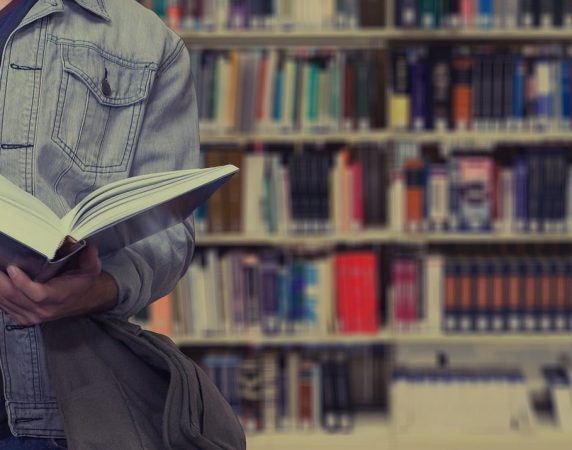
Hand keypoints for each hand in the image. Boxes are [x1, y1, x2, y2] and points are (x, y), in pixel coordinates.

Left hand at [0, 244, 117, 324]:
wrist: (84, 300)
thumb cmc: (83, 283)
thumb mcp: (91, 269)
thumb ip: (90, 259)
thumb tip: (89, 247)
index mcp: (59, 297)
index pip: (37, 294)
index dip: (22, 283)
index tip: (12, 268)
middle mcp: (44, 310)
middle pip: (15, 297)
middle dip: (1, 282)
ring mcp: (32, 316)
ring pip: (6, 303)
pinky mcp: (24, 318)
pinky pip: (4, 307)